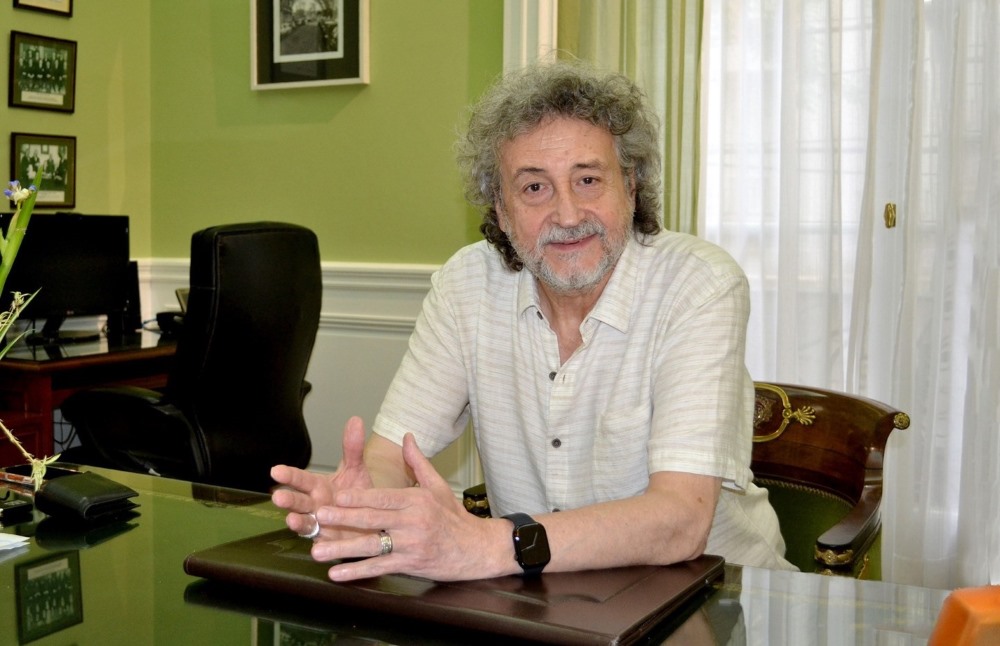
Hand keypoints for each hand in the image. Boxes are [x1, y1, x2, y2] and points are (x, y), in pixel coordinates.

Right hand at [271, 416, 373, 539]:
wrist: (373, 519)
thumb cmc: (357, 494)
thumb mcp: (356, 470)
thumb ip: (353, 449)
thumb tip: (356, 419)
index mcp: (318, 486)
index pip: (301, 479)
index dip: (289, 476)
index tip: (275, 470)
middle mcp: (314, 505)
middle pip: (298, 502)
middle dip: (288, 500)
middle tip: (278, 497)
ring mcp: (320, 525)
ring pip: (305, 523)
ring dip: (297, 522)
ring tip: (292, 520)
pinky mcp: (329, 542)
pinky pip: (322, 544)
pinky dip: (319, 546)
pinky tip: (316, 547)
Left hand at [310, 433, 511, 581]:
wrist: (477, 548)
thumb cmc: (454, 516)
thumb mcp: (437, 486)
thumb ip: (418, 462)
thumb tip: (407, 436)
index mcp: (417, 500)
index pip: (383, 497)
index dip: (360, 498)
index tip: (338, 496)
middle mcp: (413, 522)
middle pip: (373, 520)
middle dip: (343, 518)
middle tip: (320, 516)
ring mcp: (412, 545)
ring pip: (372, 546)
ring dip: (343, 549)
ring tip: (319, 551)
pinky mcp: (411, 564)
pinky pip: (380, 567)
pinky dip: (358, 571)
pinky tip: (338, 574)